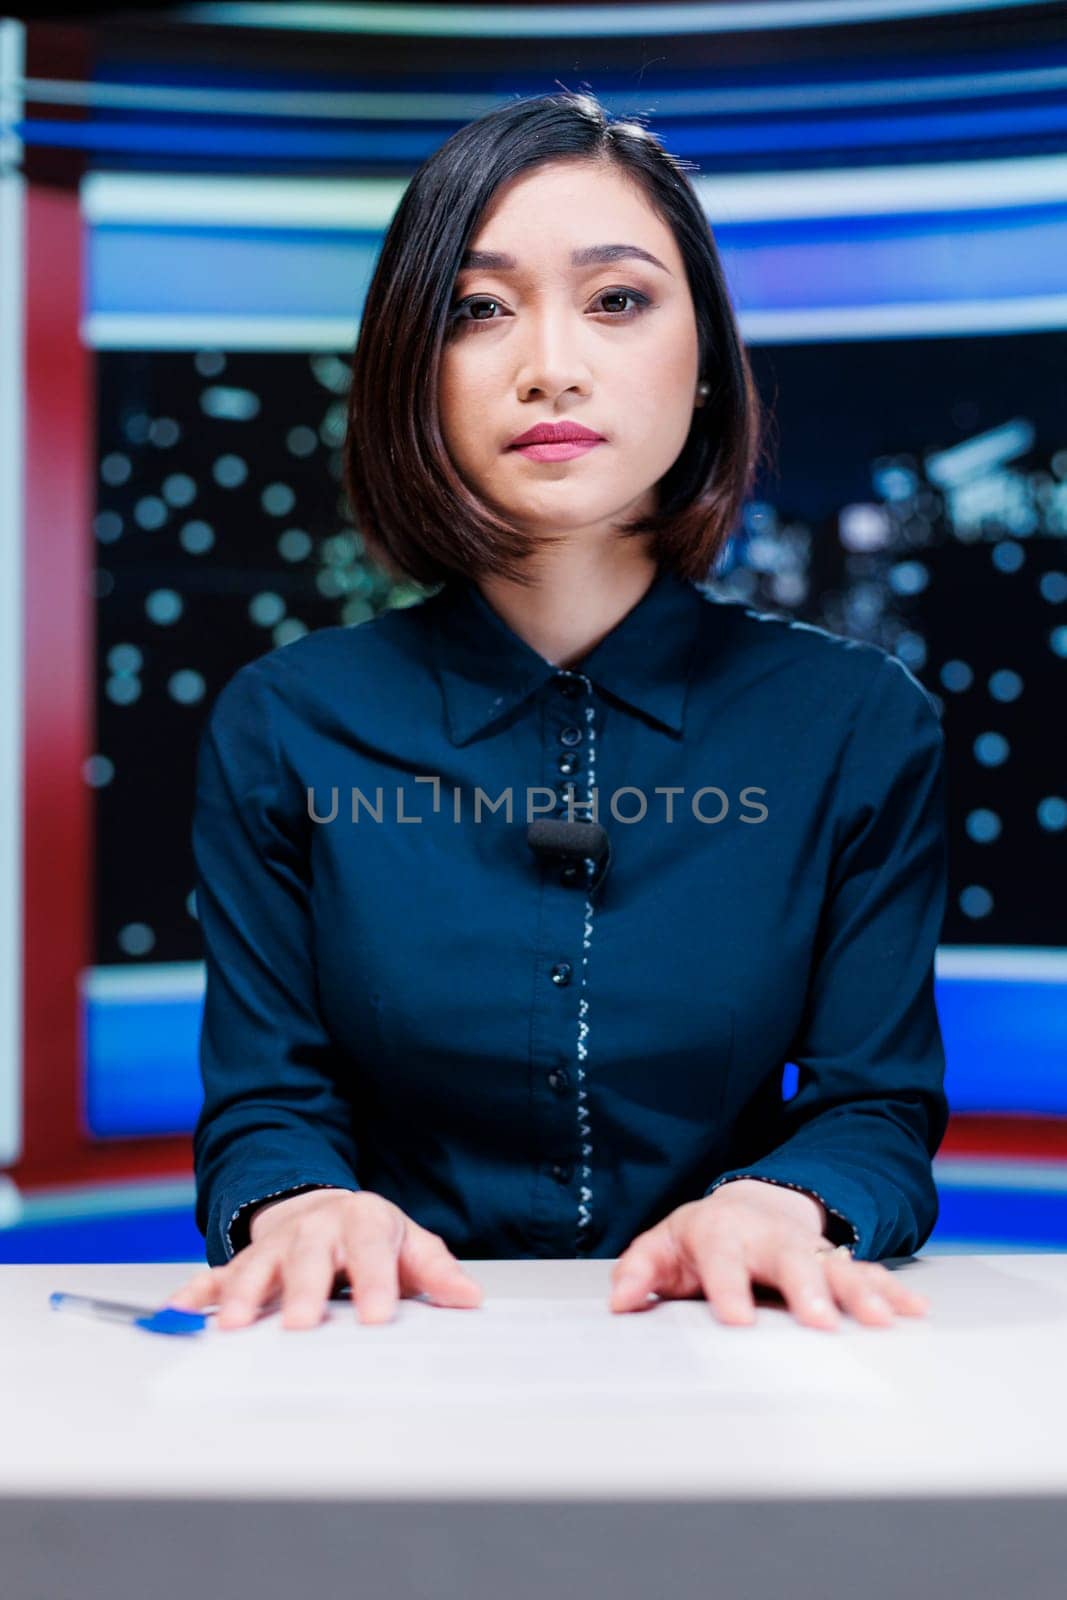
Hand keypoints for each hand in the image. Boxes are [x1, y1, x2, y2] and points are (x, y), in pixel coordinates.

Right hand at [166, 1189, 482, 1330]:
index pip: (371, 1252)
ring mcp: (275, 1245)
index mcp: (362, 1222)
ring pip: (256, 1265)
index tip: (378, 1318)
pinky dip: (196, 1293)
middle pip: (308, 1257)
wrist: (324, 1209)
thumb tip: (469, 1298)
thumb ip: (435, 1271)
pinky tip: (181, 1311)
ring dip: (242, 1294)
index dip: (375, 1283)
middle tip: (299, 1324)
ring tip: (233, 1325)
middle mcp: (314, 1229)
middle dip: (302, 1290)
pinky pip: (214, 1275)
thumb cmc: (370, 1235)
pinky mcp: (243, 1261)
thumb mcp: (408, 1243)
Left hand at [609, 1179, 929, 1330]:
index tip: (737, 1320)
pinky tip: (912, 1311)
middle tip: (821, 1322)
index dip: (728, 1288)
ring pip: (835, 1267)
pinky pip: (866, 1274)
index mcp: (720, 1234)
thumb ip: (640, 1272)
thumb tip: (619, 1300)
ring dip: (860, 1293)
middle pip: (789, 1259)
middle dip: (807, 1289)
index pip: (723, 1260)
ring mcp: (805, 1249)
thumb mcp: (661, 1247)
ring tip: (881, 1320)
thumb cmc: (701, 1238)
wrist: (747, 1206)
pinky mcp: (833, 1263)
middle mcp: (767, 1237)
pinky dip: (892, 1291)